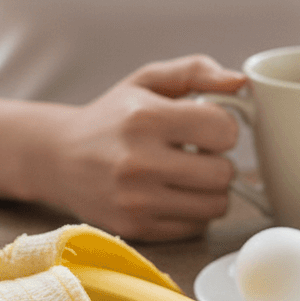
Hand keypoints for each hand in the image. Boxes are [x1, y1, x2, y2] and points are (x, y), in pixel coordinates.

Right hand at [26, 55, 246, 240]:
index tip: (206, 126)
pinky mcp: (135, 228)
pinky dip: (192, 211)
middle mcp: (139, 162)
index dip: (223, 127)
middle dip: (218, 161)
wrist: (59, 158)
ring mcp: (136, 200)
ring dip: (210, 189)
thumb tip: (240, 81)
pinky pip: (195, 227)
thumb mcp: (148, 80)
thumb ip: (197, 71)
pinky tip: (171, 193)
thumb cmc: (112, 116)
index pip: (224, 130)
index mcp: (145, 118)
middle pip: (223, 173)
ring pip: (216, 205)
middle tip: (197, 153)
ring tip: (187, 174)